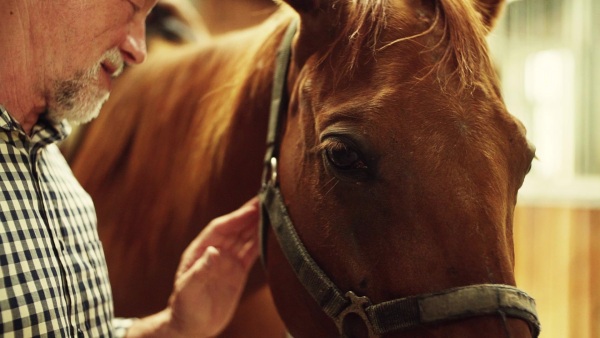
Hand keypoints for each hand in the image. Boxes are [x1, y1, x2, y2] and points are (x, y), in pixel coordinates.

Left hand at [168, 197, 259, 336]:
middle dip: (251, 214)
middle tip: (268, 200)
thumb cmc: (185, 307)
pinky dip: (261, 242)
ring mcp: (228, 261)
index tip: (252, 207)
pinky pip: (251, 253)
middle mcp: (216, 251)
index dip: (237, 217)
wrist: (193, 326)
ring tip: (274, 211)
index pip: (221, 228)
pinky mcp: (237, 272)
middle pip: (236, 228)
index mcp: (201, 250)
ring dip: (258, 225)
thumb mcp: (189, 289)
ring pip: (246, 238)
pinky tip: (272, 233)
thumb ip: (201, 270)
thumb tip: (214, 251)